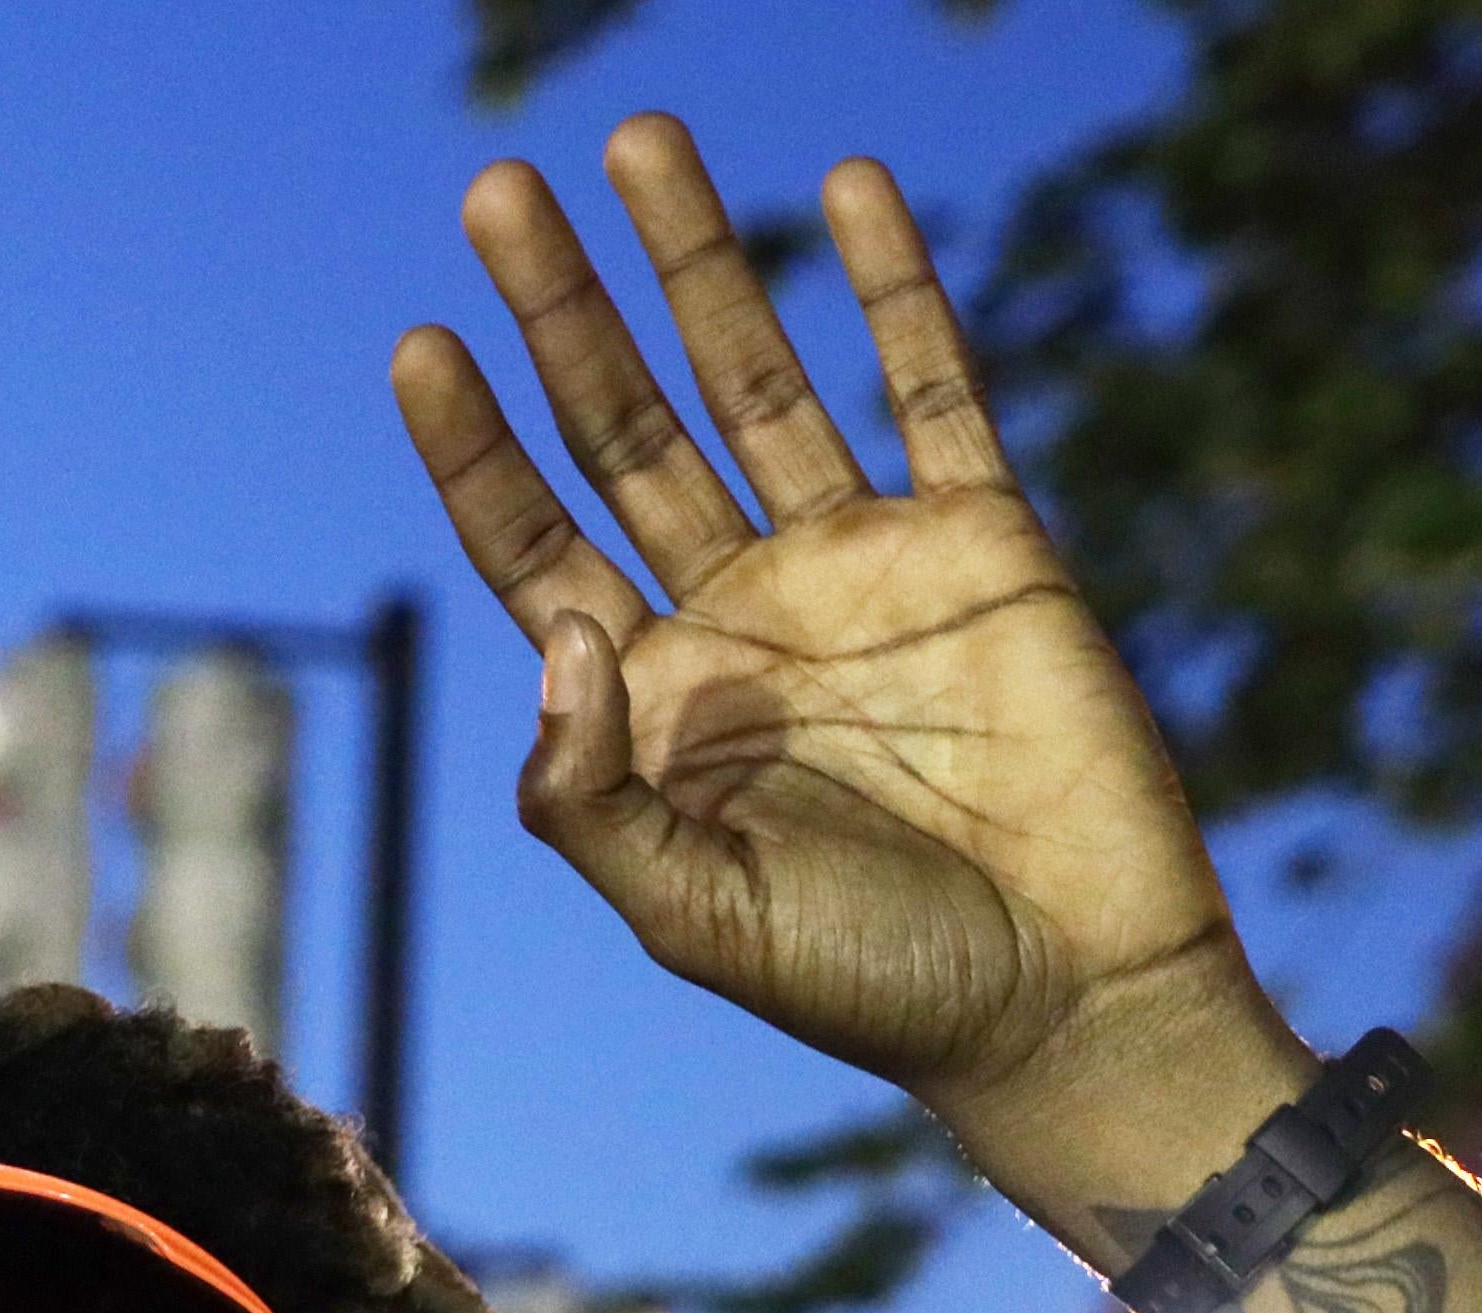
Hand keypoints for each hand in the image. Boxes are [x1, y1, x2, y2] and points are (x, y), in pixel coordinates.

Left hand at [393, 127, 1293, 1214]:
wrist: (1065, 999)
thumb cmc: (872, 985)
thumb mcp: (691, 915)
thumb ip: (589, 794)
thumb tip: (558, 631)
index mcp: (652, 702)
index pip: (531, 543)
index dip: (473, 446)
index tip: (416, 340)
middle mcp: (740, 613)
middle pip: (620, 428)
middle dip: (559, 312)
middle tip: (495, 191)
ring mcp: (858, 566)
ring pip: (754, 378)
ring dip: (694, 262)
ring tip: (634, 143)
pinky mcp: (985, 541)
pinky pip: (934, 387)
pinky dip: (892, 288)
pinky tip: (843, 189)